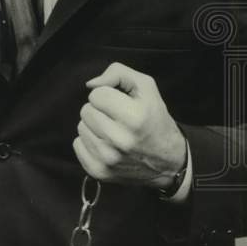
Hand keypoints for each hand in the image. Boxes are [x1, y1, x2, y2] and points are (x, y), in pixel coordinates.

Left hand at [72, 62, 186, 188]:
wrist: (168, 161)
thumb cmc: (154, 118)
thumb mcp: (146, 87)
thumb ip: (118, 73)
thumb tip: (91, 84)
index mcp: (134, 118)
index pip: (96, 95)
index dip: (107, 95)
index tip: (120, 104)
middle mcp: (120, 140)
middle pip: (86, 111)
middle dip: (99, 110)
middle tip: (117, 118)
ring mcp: (108, 159)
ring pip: (81, 127)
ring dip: (94, 126)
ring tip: (113, 131)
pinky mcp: (99, 171)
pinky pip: (77, 145)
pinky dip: (89, 142)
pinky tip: (106, 144)